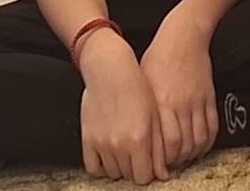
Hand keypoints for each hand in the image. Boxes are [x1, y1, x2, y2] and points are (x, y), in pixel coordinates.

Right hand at [77, 31, 167, 184]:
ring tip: (126, 152)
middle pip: (128, 176)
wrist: (110, 71)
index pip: (143, 177)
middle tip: (139, 155)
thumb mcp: (154, 117)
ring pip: (112, 173)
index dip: (149, 173)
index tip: (151, 165)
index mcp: (138, 140)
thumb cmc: (136, 89)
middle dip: (136, 169)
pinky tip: (110, 156)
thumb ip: (158, 148)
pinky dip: (101, 167)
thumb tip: (162, 174)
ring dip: (120, 168)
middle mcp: (118, 145)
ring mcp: (100, 143)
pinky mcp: (87, 139)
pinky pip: (92, 168)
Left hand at [139, 12, 218, 168]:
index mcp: (159, 103)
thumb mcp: (142, 84)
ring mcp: (197, 102)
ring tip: (183, 157)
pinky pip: (212, 127)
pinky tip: (199, 145)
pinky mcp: (209, 97)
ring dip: (191, 154)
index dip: (161, 160)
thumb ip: (143, 112)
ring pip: (198, 140)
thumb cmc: (158, 57)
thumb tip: (140, 137)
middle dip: (175, 161)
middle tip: (169, 165)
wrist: (183, 35)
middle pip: (182, 146)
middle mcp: (179, 105)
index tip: (156, 164)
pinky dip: (207, 142)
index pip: (164, 144)